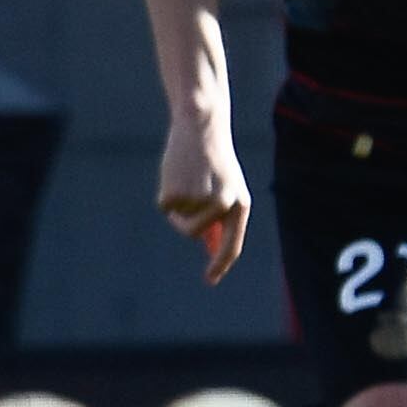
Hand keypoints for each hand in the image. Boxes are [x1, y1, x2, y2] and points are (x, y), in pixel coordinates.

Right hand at [158, 121, 250, 283]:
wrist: (202, 126)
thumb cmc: (213, 159)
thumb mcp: (224, 186)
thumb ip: (219, 216)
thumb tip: (209, 244)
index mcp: (240, 206)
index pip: (232, 245)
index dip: (220, 264)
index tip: (211, 279)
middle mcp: (223, 207)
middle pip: (195, 233)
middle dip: (186, 221)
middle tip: (187, 192)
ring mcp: (199, 201)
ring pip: (179, 219)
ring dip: (178, 202)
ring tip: (187, 176)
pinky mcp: (177, 194)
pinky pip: (166, 207)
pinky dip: (166, 193)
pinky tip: (175, 172)